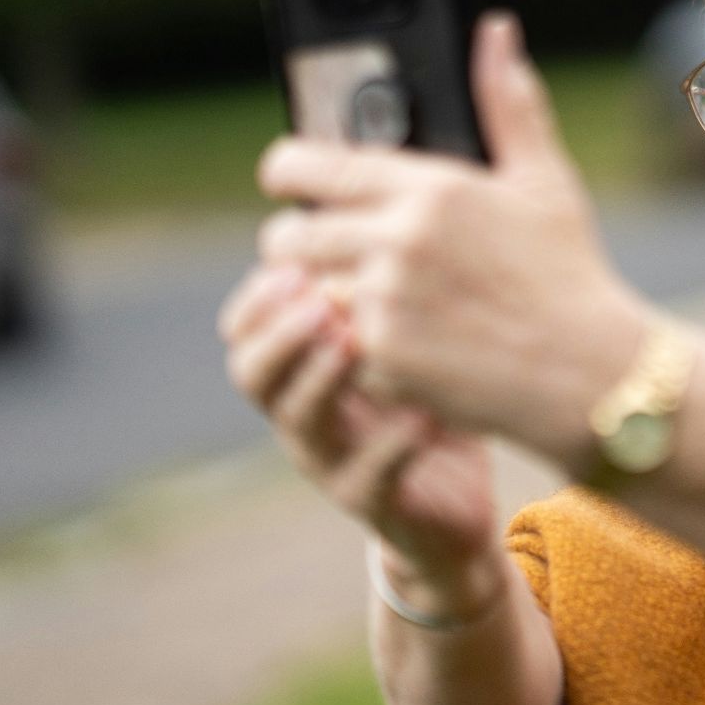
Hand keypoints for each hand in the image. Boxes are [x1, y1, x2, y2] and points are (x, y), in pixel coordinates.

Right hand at [218, 263, 496, 579]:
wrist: (456, 510)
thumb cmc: (430, 407)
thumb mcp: (406, 343)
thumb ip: (385, 287)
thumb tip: (380, 195)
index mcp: (303, 371)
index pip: (247, 329)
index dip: (260, 296)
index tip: (291, 257)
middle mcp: (305, 416)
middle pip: (253, 373)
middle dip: (279, 332)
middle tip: (314, 298)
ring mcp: (332, 463)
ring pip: (301, 420)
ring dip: (322, 377)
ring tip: (353, 341)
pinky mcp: (373, 503)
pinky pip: (369, 476)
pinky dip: (393, 443)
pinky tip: (421, 414)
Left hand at [253, 13, 645, 471]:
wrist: (592, 373)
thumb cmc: (569, 273)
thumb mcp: (544, 181)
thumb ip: (507, 103)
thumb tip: (496, 30)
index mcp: (430, 189)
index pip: (304, 165)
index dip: (286, 172)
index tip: (291, 180)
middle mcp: (397, 242)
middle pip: (287, 237)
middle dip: (300, 245)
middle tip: (336, 251)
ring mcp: (385, 305)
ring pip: (311, 295)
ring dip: (333, 298)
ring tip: (385, 301)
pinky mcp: (383, 360)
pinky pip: (340, 346)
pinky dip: (365, 348)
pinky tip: (413, 345)